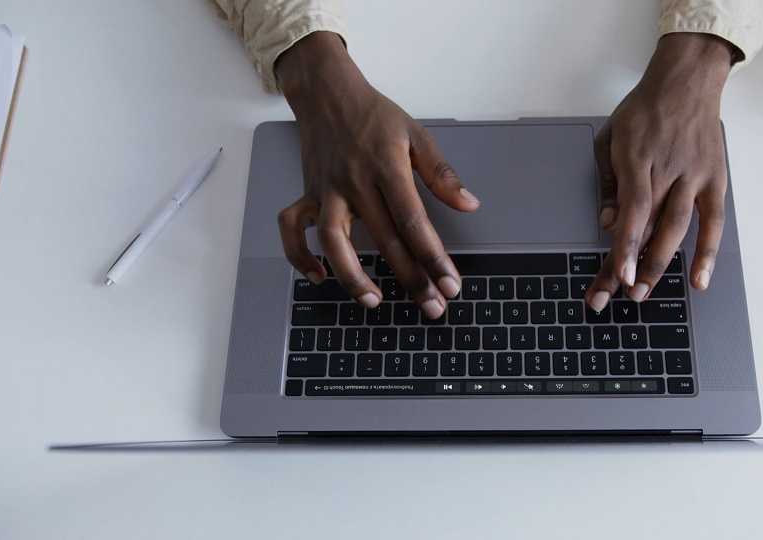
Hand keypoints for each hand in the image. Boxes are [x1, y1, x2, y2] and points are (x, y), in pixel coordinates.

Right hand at [274, 32, 479, 318]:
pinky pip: (293, 229)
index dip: (433, 256)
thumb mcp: (416, 134)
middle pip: (385, 240)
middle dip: (411, 278)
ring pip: (334, 241)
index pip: (413, 221)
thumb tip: (469, 204)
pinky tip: (318, 276)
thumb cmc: (374, 114)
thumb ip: (441, 173)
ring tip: (374, 300)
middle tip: (432, 306)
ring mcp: (328, 191)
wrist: (327, 92)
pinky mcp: (309, 194)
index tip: (450, 283)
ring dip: (352, 276)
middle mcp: (355, 183)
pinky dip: (299, 256)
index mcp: (387, 168)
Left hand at [586, 32, 734, 311]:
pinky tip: (699, 280)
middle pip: (650, 227)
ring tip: (643, 291)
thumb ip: (607, 182)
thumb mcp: (610, 137)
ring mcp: (694, 176)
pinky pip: (714, 222)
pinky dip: (708, 252)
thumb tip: (606, 223)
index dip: (625, 245)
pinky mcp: (715, 180)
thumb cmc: (643, 110)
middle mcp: (668, 170)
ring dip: (661, 263)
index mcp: (637, 158)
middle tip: (619, 296)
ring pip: (679, 228)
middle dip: (633, 264)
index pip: (633, 210)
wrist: (687, 81)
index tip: (617, 275)